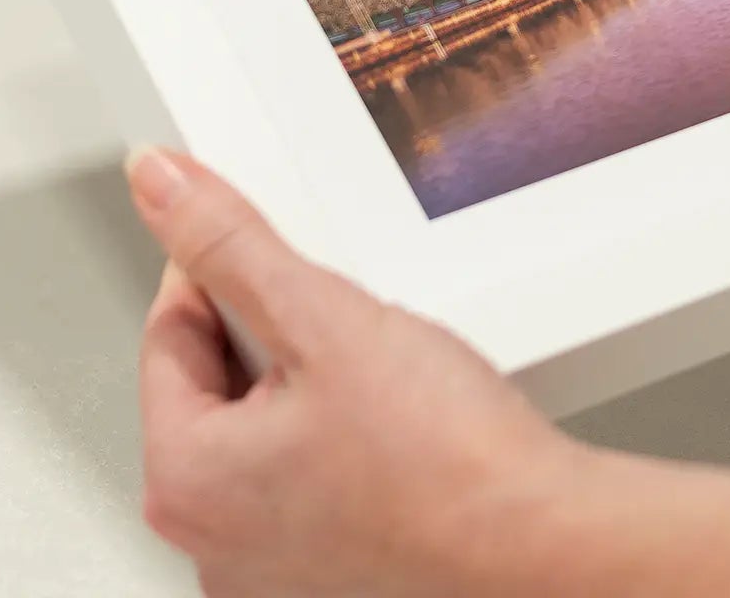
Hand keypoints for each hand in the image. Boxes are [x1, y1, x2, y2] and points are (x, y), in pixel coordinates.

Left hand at [126, 146, 729, 595]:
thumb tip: (161, 173)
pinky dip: (401, 452)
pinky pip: (366, 495)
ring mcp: (305, 581)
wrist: (568, 571)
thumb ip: (236, 237)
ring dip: (360, 392)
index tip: (289, 248)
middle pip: (242, 388)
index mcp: (198, 478)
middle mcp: (232, 549)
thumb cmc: (457, 477)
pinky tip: (460, 433)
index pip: (177, 329)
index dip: (232, 265)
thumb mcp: (331, 317)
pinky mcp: (382, 585)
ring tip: (432, 378)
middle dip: (304, 337)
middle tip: (378, 320)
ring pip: (309, 442)